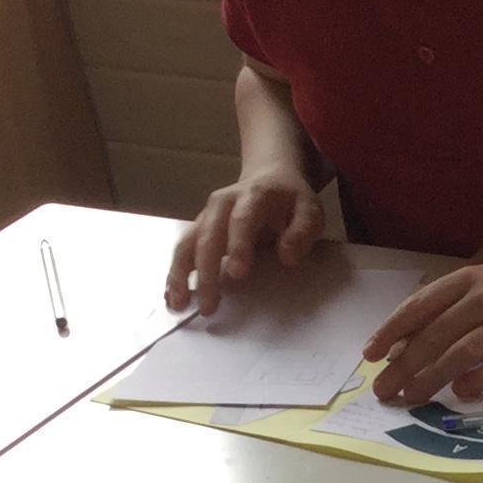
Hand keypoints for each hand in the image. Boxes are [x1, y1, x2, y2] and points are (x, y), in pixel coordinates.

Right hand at [165, 166, 322, 315]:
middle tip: (209, 305)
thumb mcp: (309, 209)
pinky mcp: (199, 228)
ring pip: (187, 243)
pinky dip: (175, 273)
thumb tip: (287, 256)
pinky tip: (172, 295)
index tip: (237, 273)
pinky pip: (183, 250)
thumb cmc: (289, 199)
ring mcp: (207, 215)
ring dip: (180, 274)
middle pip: (208, 236)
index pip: (241, 220)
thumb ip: (302, 231)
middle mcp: (222, 203)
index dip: (238, 246)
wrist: (269, 177)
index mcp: (252, 196)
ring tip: (178, 304)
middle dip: (206, 272)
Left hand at [369, 251, 482, 407]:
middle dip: (406, 364)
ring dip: (435, 376)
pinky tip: (462, 393)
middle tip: (385, 390)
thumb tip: (410, 340)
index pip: (420, 306)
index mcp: (468, 279)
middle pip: (437, 334)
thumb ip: (451, 306)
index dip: (392, 331)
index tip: (371, 355)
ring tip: (413, 397)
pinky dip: (481, 377)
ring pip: (464, 350)